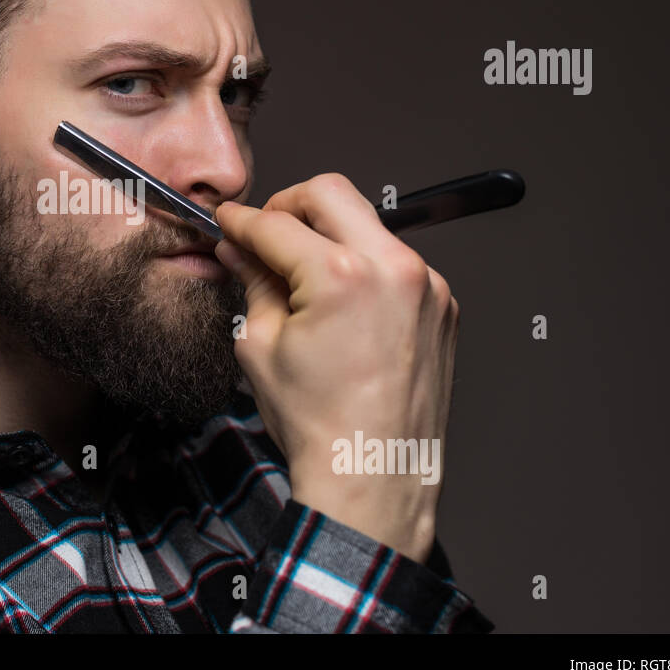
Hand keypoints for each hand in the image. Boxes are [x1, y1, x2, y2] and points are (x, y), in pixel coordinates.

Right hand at [214, 174, 459, 563]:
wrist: (373, 476)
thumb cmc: (321, 426)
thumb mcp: (260, 347)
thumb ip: (251, 284)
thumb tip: (239, 250)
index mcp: (341, 276)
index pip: (276, 225)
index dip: (241, 221)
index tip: (227, 222)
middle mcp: (393, 269)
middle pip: (330, 193)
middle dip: (288, 205)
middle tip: (265, 233)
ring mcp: (427, 285)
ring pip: (368, 224)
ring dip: (330, 236)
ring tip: (302, 277)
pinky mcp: (442, 305)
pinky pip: (395, 262)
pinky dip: (364, 268)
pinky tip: (342, 305)